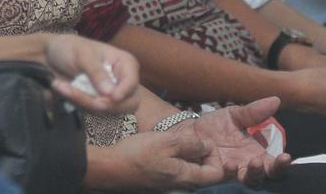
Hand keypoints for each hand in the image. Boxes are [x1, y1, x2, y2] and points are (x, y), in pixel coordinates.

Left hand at [44, 34, 139, 114]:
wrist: (53, 56)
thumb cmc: (70, 48)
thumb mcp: (82, 55)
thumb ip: (96, 73)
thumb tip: (110, 94)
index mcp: (126, 64)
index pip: (132, 83)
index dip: (124, 92)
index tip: (112, 98)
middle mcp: (123, 82)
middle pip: (126, 104)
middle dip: (102, 103)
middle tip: (77, 94)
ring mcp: (113, 95)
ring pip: (108, 110)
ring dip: (84, 102)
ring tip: (61, 86)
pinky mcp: (100, 103)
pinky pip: (94, 112)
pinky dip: (78, 103)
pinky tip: (63, 88)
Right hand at [97, 131, 224, 191]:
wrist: (109, 168)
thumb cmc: (136, 154)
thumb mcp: (167, 141)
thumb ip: (191, 144)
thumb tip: (207, 146)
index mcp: (185, 177)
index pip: (216, 173)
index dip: (215, 156)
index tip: (203, 142)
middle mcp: (179, 185)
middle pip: (203, 173)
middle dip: (202, 155)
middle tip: (190, 139)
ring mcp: (168, 185)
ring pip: (188, 171)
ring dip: (187, 155)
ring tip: (175, 141)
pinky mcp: (157, 181)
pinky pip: (175, 171)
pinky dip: (175, 159)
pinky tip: (162, 147)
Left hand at [172, 97, 291, 186]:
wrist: (189, 130)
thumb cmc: (215, 125)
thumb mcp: (235, 115)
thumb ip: (254, 111)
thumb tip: (276, 100)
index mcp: (256, 152)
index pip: (274, 162)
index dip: (282, 162)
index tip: (287, 156)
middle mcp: (248, 164)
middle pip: (267, 175)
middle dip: (272, 171)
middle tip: (269, 160)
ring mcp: (234, 171)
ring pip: (250, 180)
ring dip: (254, 173)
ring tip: (254, 162)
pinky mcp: (218, 174)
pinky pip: (227, 177)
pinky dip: (231, 172)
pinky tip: (229, 163)